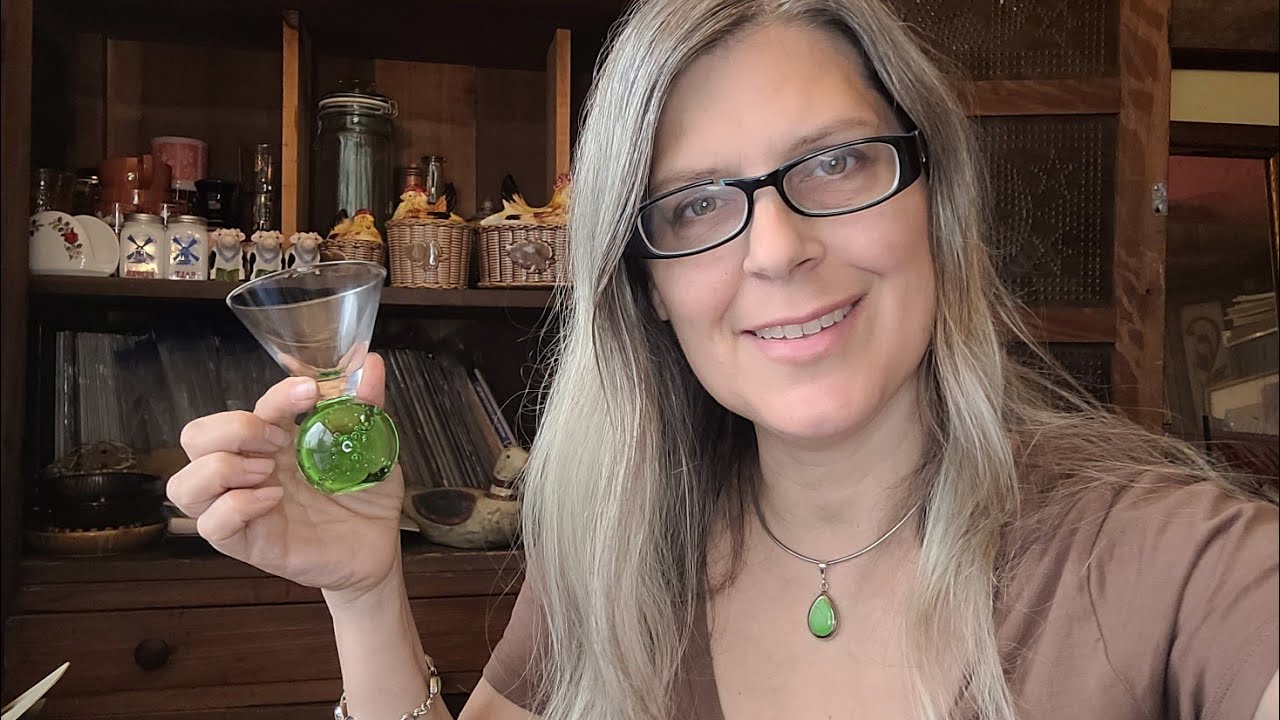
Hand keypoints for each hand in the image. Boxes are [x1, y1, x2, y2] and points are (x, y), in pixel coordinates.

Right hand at [167, 353, 404, 595]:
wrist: (378, 547)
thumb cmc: (364, 497)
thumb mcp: (371, 447)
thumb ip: (367, 407)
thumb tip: (371, 364)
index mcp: (273, 441)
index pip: (248, 406)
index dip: (274, 395)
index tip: (309, 393)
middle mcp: (248, 470)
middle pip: (195, 436)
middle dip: (233, 429)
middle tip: (279, 443)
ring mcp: (241, 508)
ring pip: (183, 484)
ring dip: (221, 469)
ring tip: (268, 473)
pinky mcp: (247, 543)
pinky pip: (210, 525)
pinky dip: (236, 507)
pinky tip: (273, 502)